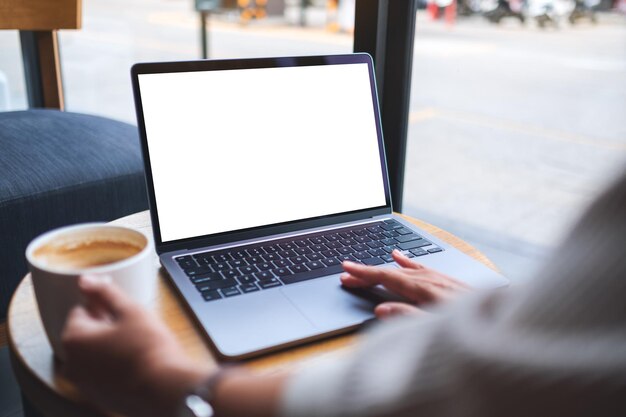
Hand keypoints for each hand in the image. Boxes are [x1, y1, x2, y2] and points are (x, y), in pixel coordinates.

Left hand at [61, 275, 214, 416]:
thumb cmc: (149, 349)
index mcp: (74, 339)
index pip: (81, 310)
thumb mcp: (130, 310)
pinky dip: (115, 365)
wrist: (165, 388)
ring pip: (94, 353)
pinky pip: (102, 372)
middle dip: (105, 326)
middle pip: (86, 333)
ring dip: (110, 345)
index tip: (123, 310)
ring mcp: (85, 383)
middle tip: (132, 326)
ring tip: (136, 344)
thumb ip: (105, 292)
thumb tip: (86, 280)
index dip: (104, 306)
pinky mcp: (100, 396)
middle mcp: (72, 364)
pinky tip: (135, 361)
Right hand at [341, 250, 470, 318]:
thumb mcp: (437, 331)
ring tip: (366, 264)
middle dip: (367, 271)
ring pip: (406, 269)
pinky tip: (403, 258)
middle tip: (346, 273)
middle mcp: (433, 280)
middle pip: (392, 272)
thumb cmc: (475, 330)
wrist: (511, 324)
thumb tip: (380, 310)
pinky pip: (423, 268)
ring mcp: (443, 279)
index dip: (364, 274)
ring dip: (384, 267)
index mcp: (426, 291)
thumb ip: (407, 318)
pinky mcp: (452, 282)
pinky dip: (409, 262)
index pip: (387, 278)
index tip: (345, 271)